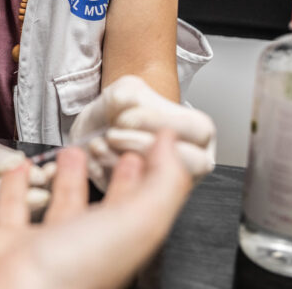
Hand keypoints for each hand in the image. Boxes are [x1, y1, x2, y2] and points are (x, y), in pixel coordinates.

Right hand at [0, 130, 193, 288]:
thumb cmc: (62, 278)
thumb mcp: (134, 224)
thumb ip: (161, 185)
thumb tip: (172, 146)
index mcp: (95, 251)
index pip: (119, 211)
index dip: (129, 182)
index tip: (132, 155)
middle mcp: (52, 253)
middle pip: (68, 211)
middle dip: (74, 179)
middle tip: (78, 153)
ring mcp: (8, 251)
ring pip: (17, 212)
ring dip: (21, 184)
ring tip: (26, 162)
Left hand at [70, 75, 214, 189]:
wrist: (98, 128)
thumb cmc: (121, 111)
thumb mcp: (125, 90)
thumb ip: (128, 93)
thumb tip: (125, 101)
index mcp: (197, 130)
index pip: (196, 130)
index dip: (159, 122)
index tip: (126, 117)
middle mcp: (192, 161)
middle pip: (188, 163)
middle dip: (143, 146)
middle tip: (113, 134)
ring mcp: (172, 184)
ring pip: (161, 185)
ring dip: (119, 162)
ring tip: (99, 143)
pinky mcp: (144, 200)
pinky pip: (131, 197)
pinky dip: (106, 175)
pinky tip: (95, 158)